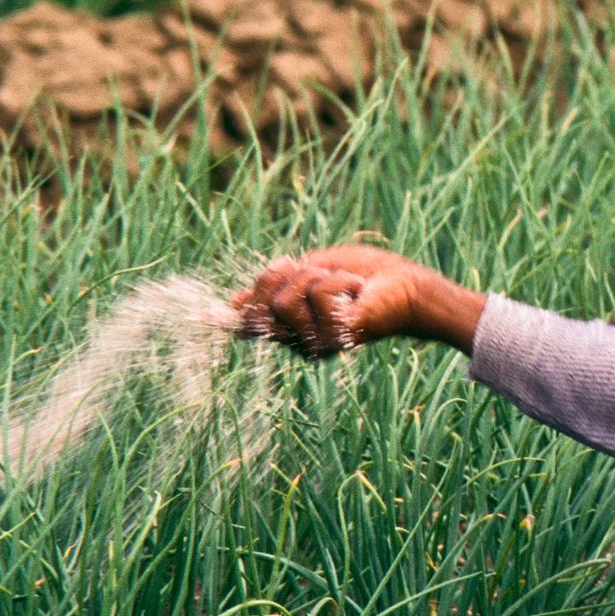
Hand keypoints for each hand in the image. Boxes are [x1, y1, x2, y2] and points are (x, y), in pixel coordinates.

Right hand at [232, 243, 485, 358]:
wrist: (405, 286)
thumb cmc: (362, 276)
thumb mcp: (308, 274)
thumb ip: (274, 288)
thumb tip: (231, 304)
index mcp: (290, 329)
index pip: (248, 325)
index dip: (233, 312)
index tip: (209, 311)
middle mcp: (300, 343)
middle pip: (262, 306)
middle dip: (283, 276)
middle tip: (314, 270)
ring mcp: (318, 344)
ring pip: (285, 300)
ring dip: (315, 277)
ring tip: (342, 283)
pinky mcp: (338, 337)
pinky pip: (318, 296)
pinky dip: (337, 280)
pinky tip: (357, 290)